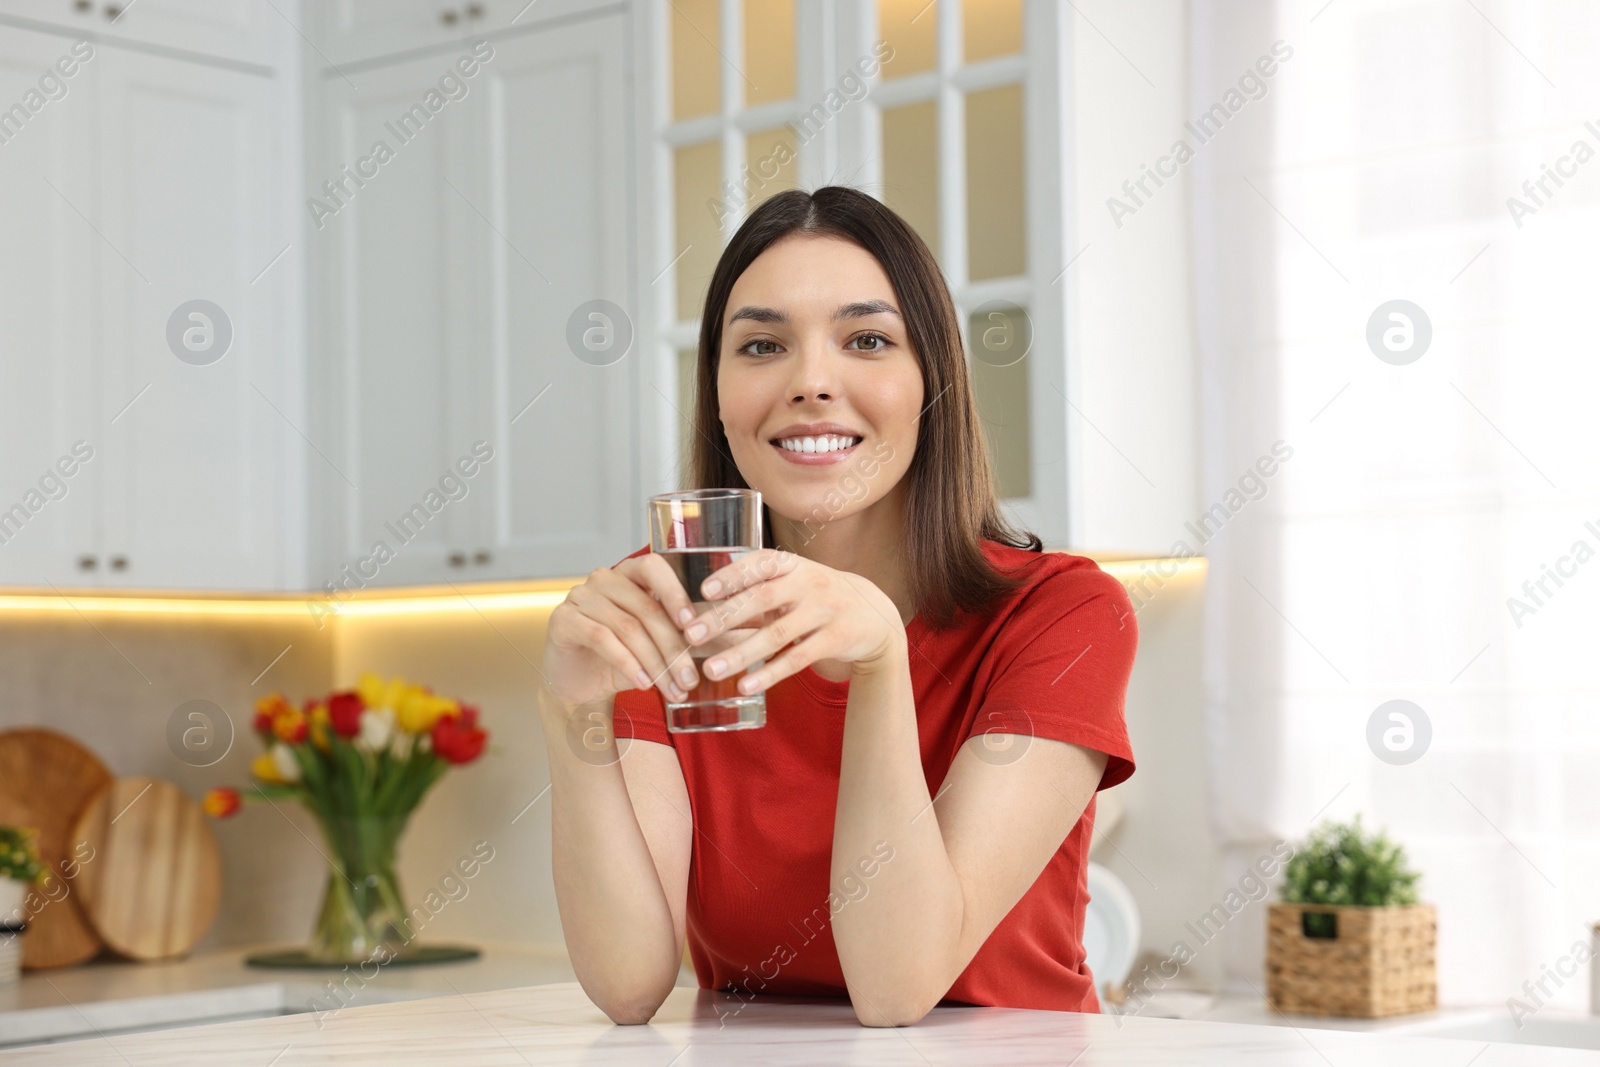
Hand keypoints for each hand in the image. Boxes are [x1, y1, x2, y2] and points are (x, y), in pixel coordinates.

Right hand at [543, 555, 703, 708]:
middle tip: (691, 678)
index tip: (693, 625)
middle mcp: (603, 578)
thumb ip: (690, 637)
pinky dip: (627, 664)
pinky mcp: (563, 620)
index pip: (654, 568)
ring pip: (628, 627)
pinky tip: (643, 684)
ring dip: (655, 663)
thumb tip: (738, 637)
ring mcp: (579, 596)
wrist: (581, 688)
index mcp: (629, 573)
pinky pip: (602, 639)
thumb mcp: (661, 646)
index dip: (675, 593)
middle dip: (673, 647)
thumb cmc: (625, 660)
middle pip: (646, 608)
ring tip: (673, 689)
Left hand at [680, 549, 907, 694]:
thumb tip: (703, 608)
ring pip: (777, 634)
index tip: (705, 590)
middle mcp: (810, 583)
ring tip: (711, 669)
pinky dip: (770, 673)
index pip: (762, 563)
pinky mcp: (835, 640)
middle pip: (763, 599)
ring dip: (741, 653)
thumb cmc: (818, 598)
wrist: (875, 615)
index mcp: (794, 565)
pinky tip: (746, 684)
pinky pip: (797, 659)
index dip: (734, 574)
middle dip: (725, 617)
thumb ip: (755, 593)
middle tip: (692, 634)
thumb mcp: (794, 585)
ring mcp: (825, 611)